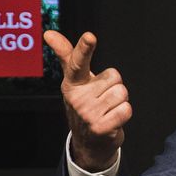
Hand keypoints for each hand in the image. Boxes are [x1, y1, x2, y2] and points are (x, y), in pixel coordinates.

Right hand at [43, 30, 129, 170]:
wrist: (90, 142)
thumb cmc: (86, 104)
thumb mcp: (76, 81)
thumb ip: (68, 56)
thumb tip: (48, 33)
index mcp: (72, 83)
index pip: (77, 62)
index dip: (84, 49)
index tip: (90, 36)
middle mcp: (77, 97)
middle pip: (115, 77)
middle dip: (114, 87)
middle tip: (103, 100)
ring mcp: (87, 114)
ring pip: (122, 93)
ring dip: (120, 101)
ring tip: (108, 110)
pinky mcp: (100, 127)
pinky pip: (126, 109)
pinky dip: (124, 114)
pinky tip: (113, 120)